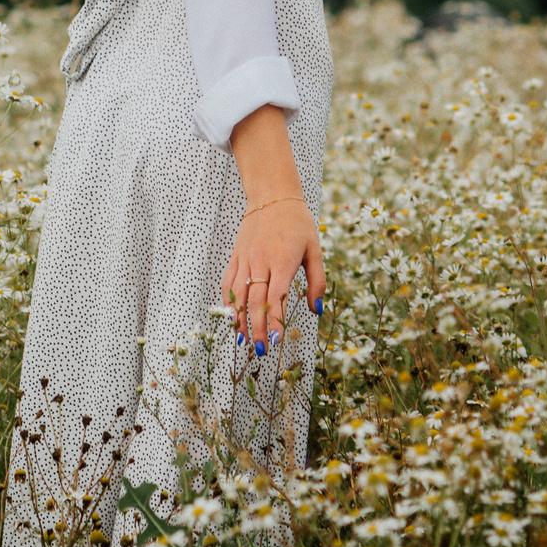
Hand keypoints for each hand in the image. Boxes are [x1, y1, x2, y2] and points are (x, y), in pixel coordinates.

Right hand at [220, 105, 323, 344]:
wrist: (273, 196)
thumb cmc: (298, 223)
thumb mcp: (315, 249)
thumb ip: (318, 281)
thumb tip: (316, 309)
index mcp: (283, 261)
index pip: (277, 298)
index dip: (276, 322)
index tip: (277, 342)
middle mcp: (261, 261)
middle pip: (255, 301)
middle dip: (258, 329)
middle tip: (261, 351)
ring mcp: (245, 259)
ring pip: (238, 294)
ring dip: (240, 320)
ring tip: (243, 340)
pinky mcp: (236, 256)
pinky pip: (228, 282)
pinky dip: (228, 302)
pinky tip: (232, 317)